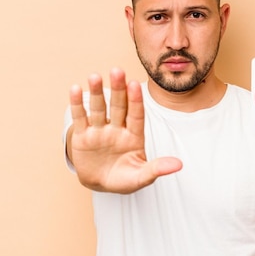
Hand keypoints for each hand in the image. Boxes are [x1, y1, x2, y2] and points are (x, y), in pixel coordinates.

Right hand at [68, 68, 182, 193]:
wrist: (100, 185)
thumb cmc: (124, 180)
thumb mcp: (141, 177)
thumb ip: (157, 169)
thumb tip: (179, 165)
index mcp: (134, 136)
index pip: (136, 115)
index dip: (135, 100)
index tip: (135, 84)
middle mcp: (117, 129)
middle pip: (118, 106)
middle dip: (118, 90)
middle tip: (117, 71)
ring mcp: (99, 131)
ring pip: (98, 109)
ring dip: (96, 93)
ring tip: (94, 77)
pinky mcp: (83, 136)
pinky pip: (81, 118)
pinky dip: (77, 105)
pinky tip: (75, 89)